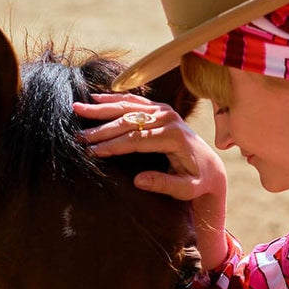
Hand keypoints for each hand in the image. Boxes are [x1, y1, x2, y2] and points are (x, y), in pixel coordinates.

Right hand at [75, 93, 226, 205]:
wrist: (210, 166)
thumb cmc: (197, 181)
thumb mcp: (186, 189)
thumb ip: (164, 184)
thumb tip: (138, 181)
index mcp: (173, 136)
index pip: (135, 139)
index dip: (112, 145)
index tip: (92, 152)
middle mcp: (168, 118)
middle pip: (128, 121)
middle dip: (101, 129)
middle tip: (78, 135)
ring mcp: (164, 110)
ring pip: (128, 106)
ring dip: (101, 108)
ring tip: (78, 109)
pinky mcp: (160, 109)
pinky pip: (134, 101)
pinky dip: (114, 99)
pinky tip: (96, 99)